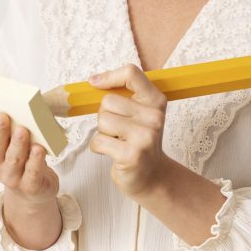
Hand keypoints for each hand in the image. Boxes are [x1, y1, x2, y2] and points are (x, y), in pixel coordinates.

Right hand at [0, 99, 58, 208]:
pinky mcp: (29, 186)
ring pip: (13, 159)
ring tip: (22, 130)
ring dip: (17, 144)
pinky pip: (32, 172)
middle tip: (1, 116)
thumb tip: (13, 99)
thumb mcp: (7, 141)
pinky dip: (35, 160)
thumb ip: (6, 124)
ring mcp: (11, 177)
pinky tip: (39, 149)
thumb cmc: (18, 157)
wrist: (32, 191)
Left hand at [88, 64, 170, 198]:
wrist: (152, 176)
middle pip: (108, 100)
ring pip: (102, 120)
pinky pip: (98, 140)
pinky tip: (113, 152)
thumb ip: (124, 95)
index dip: (109, 77)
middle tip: (118, 129)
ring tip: (117, 141)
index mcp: (156, 101)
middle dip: (104, 115)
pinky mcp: (131, 154)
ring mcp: (144, 136)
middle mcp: (154, 117)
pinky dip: (98, 147)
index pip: (131, 73)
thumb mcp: (141, 113)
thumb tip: (94, 81)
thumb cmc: (139, 141)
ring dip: (102, 132)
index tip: (95, 83)